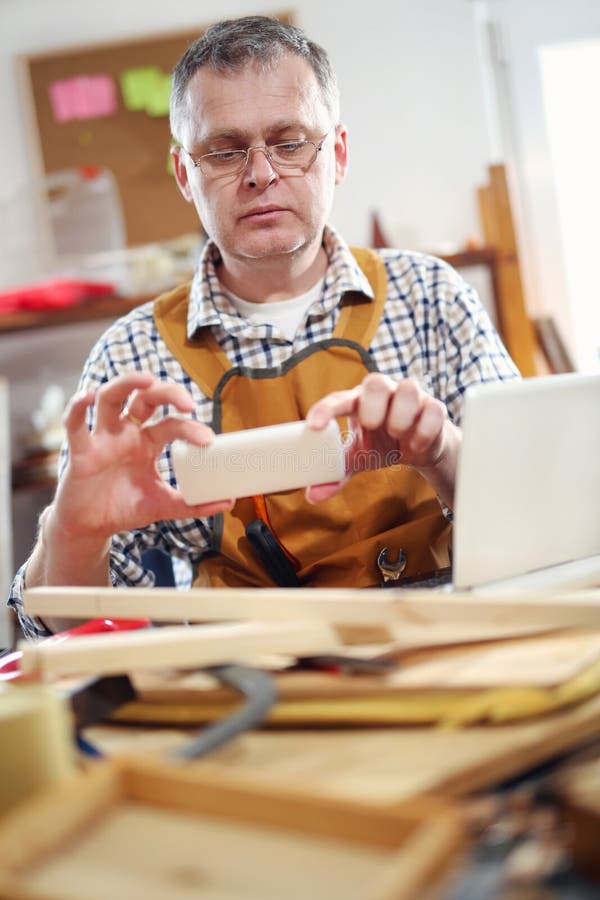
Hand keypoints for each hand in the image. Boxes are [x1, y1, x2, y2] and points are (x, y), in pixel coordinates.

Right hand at [51, 372, 233, 540]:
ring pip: (110, 397)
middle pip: (145, 397)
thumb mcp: (162, 506)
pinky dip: (77, 407)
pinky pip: (75, 425)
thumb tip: (228, 501)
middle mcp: (126, 433)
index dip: (190, 427)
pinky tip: (86, 396)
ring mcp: (103, 438)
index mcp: (148, 442)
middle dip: (166, 392)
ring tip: (146, 380)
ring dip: (126, 383)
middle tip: (188, 402)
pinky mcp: (80, 451)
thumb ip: (192, 504)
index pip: (171, 424)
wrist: (91, 527)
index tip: (208, 440)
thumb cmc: (123, 508)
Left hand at [305, 372, 459, 507]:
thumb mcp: (357, 458)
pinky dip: (423, 431)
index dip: (325, 410)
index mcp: (359, 401)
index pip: (339, 399)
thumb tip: (314, 495)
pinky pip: (433, 410)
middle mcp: (385, 392)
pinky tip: (414, 446)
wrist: (419, 448)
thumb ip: (336, 474)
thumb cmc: (382, 445)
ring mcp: (411, 397)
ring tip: (396, 436)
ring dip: (400, 416)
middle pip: (376, 381)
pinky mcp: (434, 408)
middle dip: (372, 406)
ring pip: (408, 388)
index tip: (314, 425)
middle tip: (370, 426)